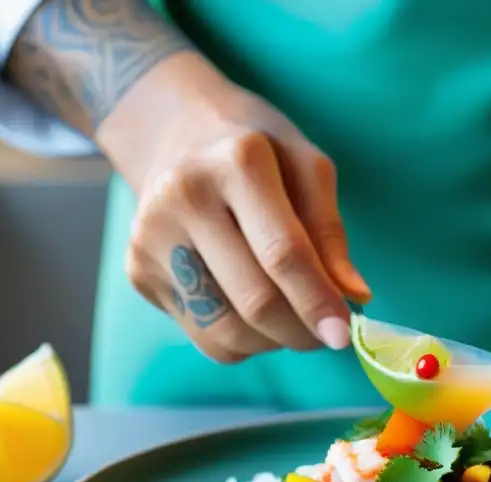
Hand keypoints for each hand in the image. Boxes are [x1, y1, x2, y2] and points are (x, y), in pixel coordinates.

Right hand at [99, 53, 369, 362]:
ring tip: (292, 321)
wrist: (174, 129)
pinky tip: (251, 309)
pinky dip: (241, 341)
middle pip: (254, 300)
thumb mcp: (306, 167)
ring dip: (272, 342)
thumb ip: (330, 232)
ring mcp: (151, 238)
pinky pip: (202, 336)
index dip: (317, 302)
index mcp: (236, 162)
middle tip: (328, 336)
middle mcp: (184, 198)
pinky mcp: (137, 271)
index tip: (345, 335)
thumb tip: (354, 296)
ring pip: (225, 331)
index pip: (283, 253)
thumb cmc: (256, 150)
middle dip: (301, 332)